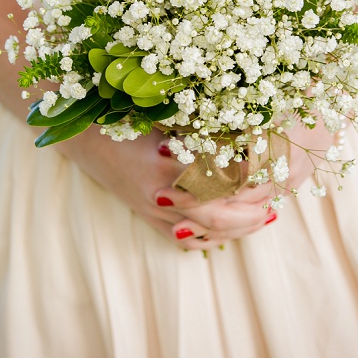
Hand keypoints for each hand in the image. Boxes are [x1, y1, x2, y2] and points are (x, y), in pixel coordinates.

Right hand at [60, 121, 336, 250]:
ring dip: (241, 227)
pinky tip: (233, 230)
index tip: (271, 164)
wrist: (80, 138)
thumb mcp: (159, 117)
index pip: (223, 183)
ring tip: (266, 216)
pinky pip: (188, 241)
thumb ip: (198, 128)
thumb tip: (247, 128)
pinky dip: (215, 239)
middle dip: (253, 210)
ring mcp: (154, 212)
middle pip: (221, 217)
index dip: (252, 177)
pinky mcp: (148, 219)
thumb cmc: (118, 117)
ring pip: (208, 233)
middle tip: (277, 198)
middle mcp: (162, 198)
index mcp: (166, 170)